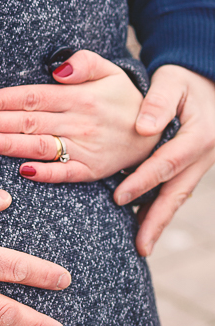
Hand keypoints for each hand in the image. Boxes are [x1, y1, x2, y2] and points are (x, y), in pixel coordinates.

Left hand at [0, 51, 159, 183]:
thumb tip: (59, 69)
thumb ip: (84, 62)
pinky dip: (44, 173)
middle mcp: (80, 122)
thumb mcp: (109, 70)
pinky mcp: (91, 170)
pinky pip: (64, 173)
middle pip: (29, 121)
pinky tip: (21, 171)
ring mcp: (85, 147)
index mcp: (79, 97)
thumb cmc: (123, 98)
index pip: (32, 96)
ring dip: (8, 146)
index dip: (3, 99)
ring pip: (40, 146)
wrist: (155, 131)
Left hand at [115, 65, 214, 254]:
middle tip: (139, 243)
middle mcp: (202, 156)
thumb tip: (142, 128)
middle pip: (177, 192)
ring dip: (160, 221)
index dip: (143, 180)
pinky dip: (162, 209)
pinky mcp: (190, 167)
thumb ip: (158, 101)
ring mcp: (198, 164)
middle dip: (157, 218)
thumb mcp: (172, 80)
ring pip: (178, 197)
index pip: (167, 162)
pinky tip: (145, 225)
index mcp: (197, 135)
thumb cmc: (184, 79)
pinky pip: (176, 192)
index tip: (120, 196)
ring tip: (143, 246)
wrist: (207, 82)